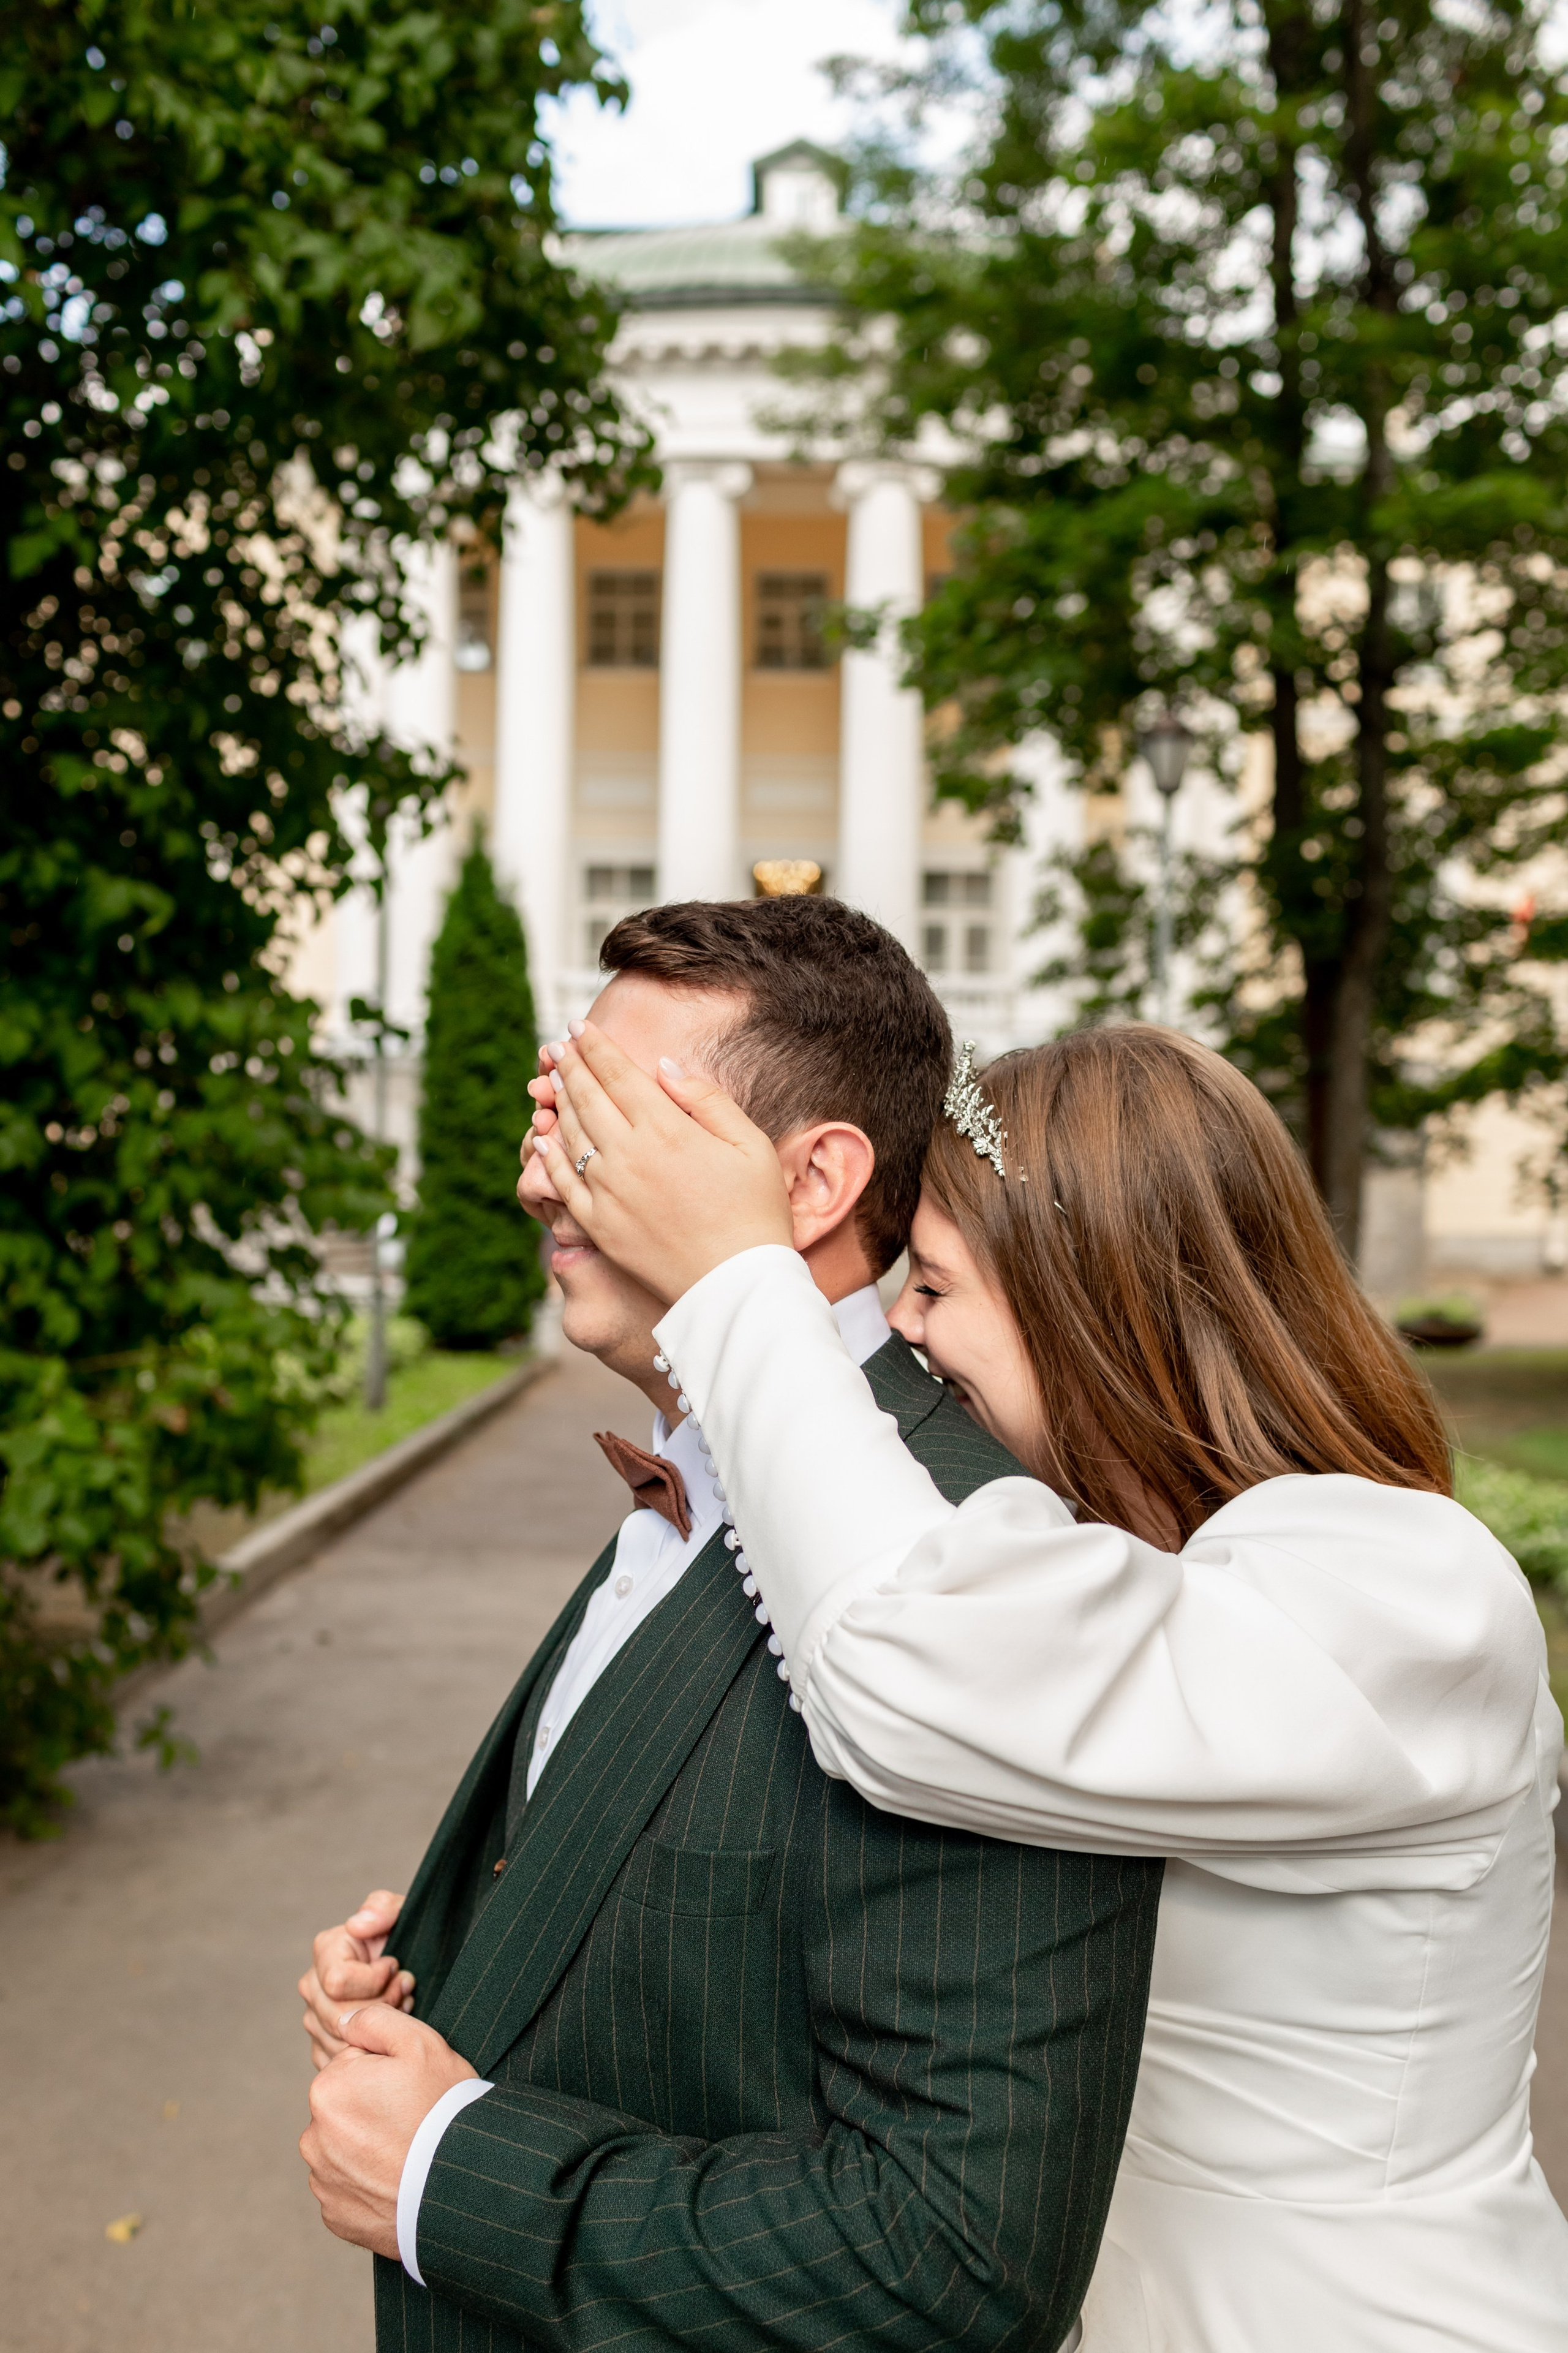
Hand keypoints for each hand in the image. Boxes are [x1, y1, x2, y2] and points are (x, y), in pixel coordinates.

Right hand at [299, 1890, 413, 2071]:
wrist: (413, 1970)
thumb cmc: (407, 1937)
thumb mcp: (404, 1912)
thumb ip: (384, 1907)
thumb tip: (357, 1925)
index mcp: (326, 1950)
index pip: (337, 1982)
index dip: (375, 1980)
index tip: (396, 1967)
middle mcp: (312, 1985)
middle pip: (339, 2017)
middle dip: (382, 2007)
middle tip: (405, 1991)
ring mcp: (315, 2019)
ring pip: (342, 2043)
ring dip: (379, 2030)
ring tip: (400, 2007)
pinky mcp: (324, 2047)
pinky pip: (343, 2063)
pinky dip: (371, 2051)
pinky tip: (388, 2030)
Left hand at [300, 2003, 477, 2259]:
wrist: (461, 2189)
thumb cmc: (443, 2110)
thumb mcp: (421, 2044)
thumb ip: (375, 2020)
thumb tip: (345, 2021)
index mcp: (328, 2090)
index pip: (353, 2067)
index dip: (387, 2074)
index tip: (411, 2090)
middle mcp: (314, 2138)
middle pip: (346, 2109)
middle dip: (373, 2110)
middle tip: (413, 2121)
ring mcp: (324, 2181)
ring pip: (344, 2150)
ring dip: (368, 2149)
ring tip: (408, 2153)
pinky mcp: (335, 2216)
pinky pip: (349, 2189)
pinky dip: (369, 2185)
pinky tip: (397, 2181)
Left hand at [534, 1023, 792, 1301]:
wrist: (736, 1287)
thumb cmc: (755, 1214)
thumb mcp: (750, 1145)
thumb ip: (706, 1100)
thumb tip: (664, 1066)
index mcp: (666, 1130)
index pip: (617, 1074)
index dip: (595, 1047)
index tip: (579, 1027)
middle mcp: (627, 1156)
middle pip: (586, 1097)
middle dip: (569, 1066)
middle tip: (557, 1046)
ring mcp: (607, 1192)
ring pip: (570, 1134)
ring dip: (558, 1102)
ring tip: (551, 1080)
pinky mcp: (598, 1225)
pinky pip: (563, 1181)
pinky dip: (549, 1153)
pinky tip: (542, 1136)